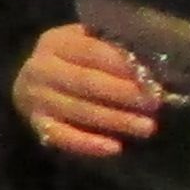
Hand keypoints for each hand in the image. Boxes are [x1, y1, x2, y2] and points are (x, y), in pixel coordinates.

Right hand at [14, 20, 161, 157]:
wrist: (36, 84)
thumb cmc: (75, 61)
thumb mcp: (88, 43)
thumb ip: (111, 48)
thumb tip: (149, 64)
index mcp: (56, 42)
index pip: (91, 51)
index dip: (122, 65)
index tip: (151, 77)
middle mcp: (39, 68)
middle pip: (85, 81)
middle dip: (123, 93)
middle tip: (154, 103)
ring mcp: (35, 98)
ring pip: (78, 111)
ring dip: (116, 120)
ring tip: (147, 127)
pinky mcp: (36, 125)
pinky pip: (63, 137)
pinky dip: (89, 144)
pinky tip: (115, 148)